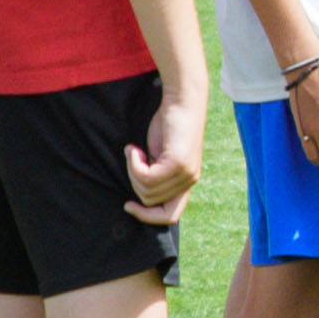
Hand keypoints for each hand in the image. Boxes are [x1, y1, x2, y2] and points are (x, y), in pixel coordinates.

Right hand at [126, 90, 202, 215]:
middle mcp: (190, 181)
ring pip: (147, 190)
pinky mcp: (177, 163)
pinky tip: (134, 149)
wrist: (182, 100)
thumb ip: (154, 174)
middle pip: (151, 202)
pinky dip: (134, 164)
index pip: (171, 217)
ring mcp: (185, 174)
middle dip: (135, 184)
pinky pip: (146, 177)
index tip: (129, 205)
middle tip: (133, 160)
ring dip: (133, 171)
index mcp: (187, 182)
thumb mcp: (160, 156)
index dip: (147, 217)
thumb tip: (139, 192)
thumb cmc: (168, 124)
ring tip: (134, 151)